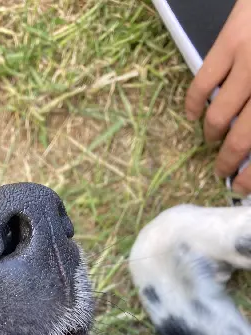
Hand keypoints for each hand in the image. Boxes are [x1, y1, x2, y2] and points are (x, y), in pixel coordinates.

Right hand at [185, 0, 250, 194]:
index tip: (241, 188)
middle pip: (245, 138)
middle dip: (230, 162)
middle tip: (223, 172)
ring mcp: (250, 61)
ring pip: (222, 116)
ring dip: (213, 136)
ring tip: (213, 140)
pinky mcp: (230, 41)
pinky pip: (203, 84)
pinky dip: (195, 105)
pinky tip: (194, 115)